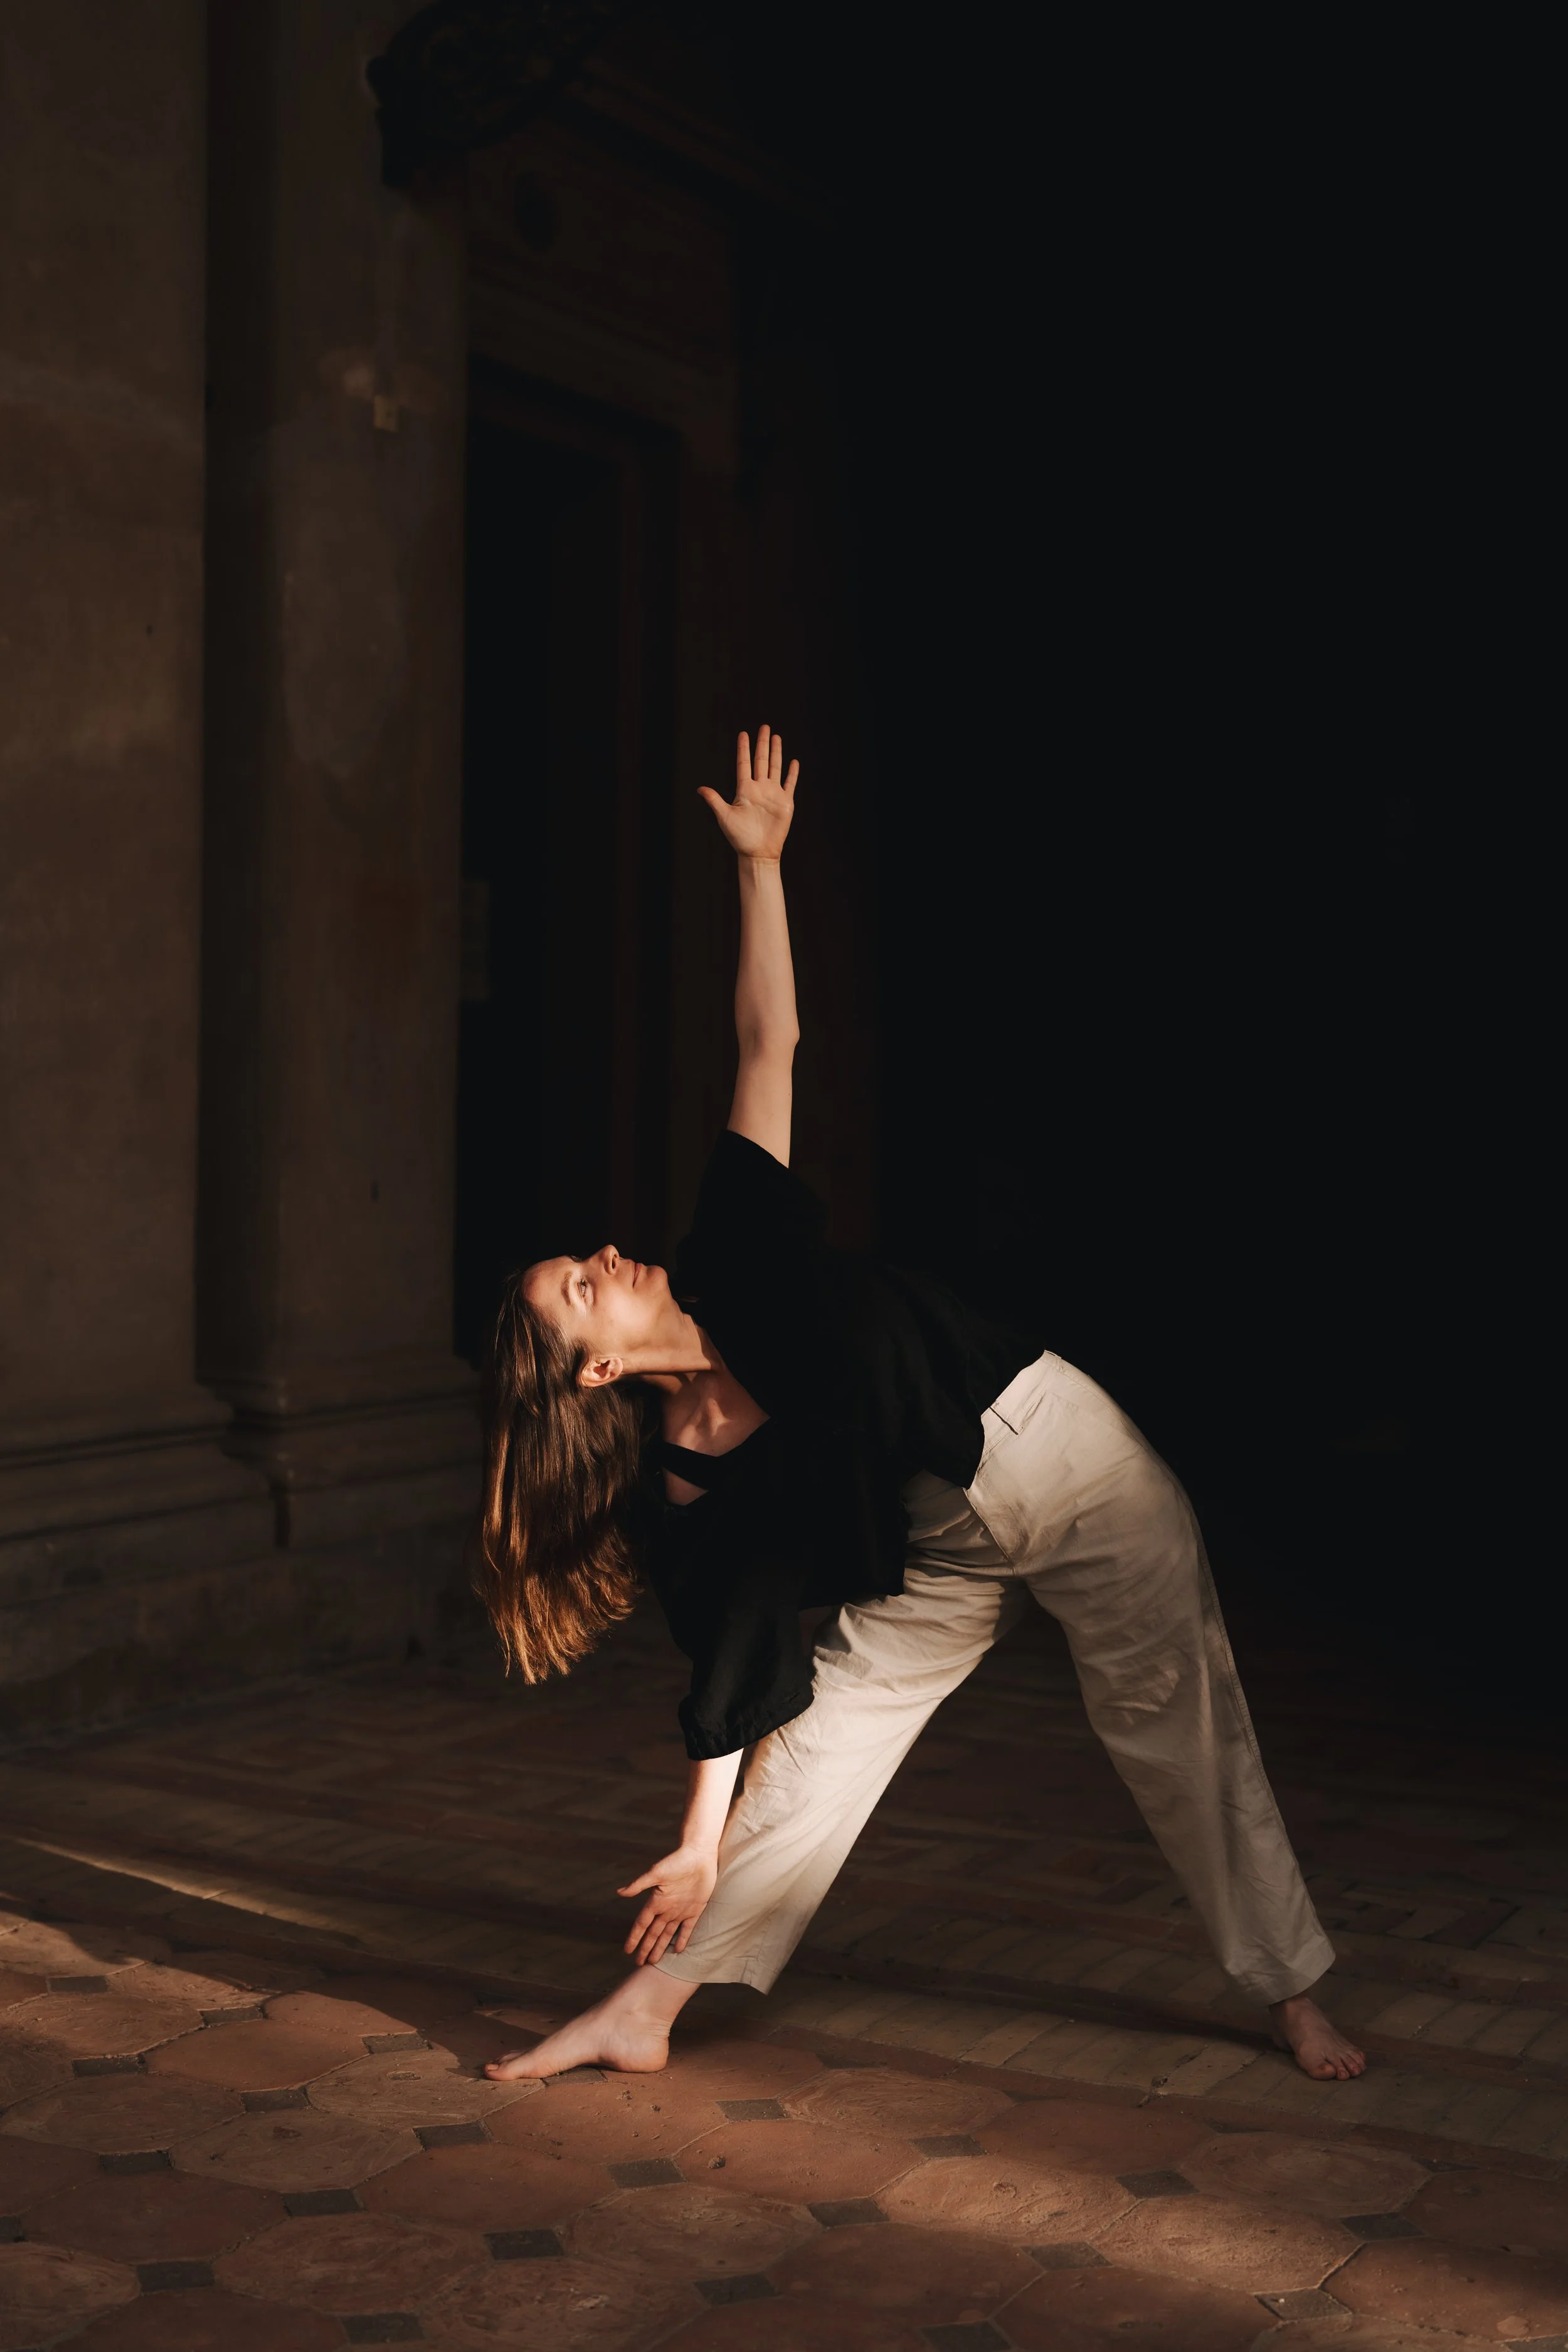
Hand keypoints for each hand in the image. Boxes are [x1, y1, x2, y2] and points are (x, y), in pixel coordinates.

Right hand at [617, 1844, 718, 1965]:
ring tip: (653, 1961)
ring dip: (660, 1947)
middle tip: (638, 1964)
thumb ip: (639, 1885)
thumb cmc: (676, 1861)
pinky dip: (682, 1939)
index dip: (634, 1937)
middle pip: (653, 1933)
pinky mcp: (695, 1909)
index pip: (642, 1924)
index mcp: (656, 1901)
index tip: (627, 1951)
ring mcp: (680, 1910)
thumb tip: (619, 1892)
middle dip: (645, 1947)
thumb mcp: (656, 1873)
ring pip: (667, 1934)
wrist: (699, 1854)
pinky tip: (677, 1950)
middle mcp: (667, 1908)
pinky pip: (687, 1929)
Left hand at [699, 725, 797, 860]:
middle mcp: (759, 789)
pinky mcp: (785, 802)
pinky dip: (792, 773)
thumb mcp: (725, 816)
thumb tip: (700, 789)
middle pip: (761, 761)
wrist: (758, 852)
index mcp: (744, 790)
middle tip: (764, 727)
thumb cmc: (740, 837)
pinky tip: (793, 762)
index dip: (744, 749)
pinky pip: (789, 784)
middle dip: (762, 744)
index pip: (744, 764)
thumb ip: (714, 800)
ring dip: (776, 752)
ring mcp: (773, 794)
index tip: (743, 733)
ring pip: (775, 768)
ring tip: (776, 737)